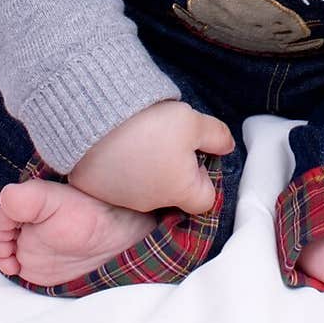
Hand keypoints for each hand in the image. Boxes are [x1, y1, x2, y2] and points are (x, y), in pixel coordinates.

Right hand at [68, 100, 234, 214]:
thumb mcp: (193, 122)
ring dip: (147, 168)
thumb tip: (227, 146)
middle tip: (168, 140)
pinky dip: (121, 167)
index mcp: (180, 190)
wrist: (97, 120)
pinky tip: (118, 144)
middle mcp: (152, 202)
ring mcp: (122, 198)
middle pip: (173, 192)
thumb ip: (217, 136)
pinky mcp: (97, 188)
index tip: (197, 154)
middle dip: (175, 170)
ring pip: (145, 187)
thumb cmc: (151, 125)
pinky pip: (116, 182)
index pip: (205, 199)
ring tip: (140, 138)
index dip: (205, 176)